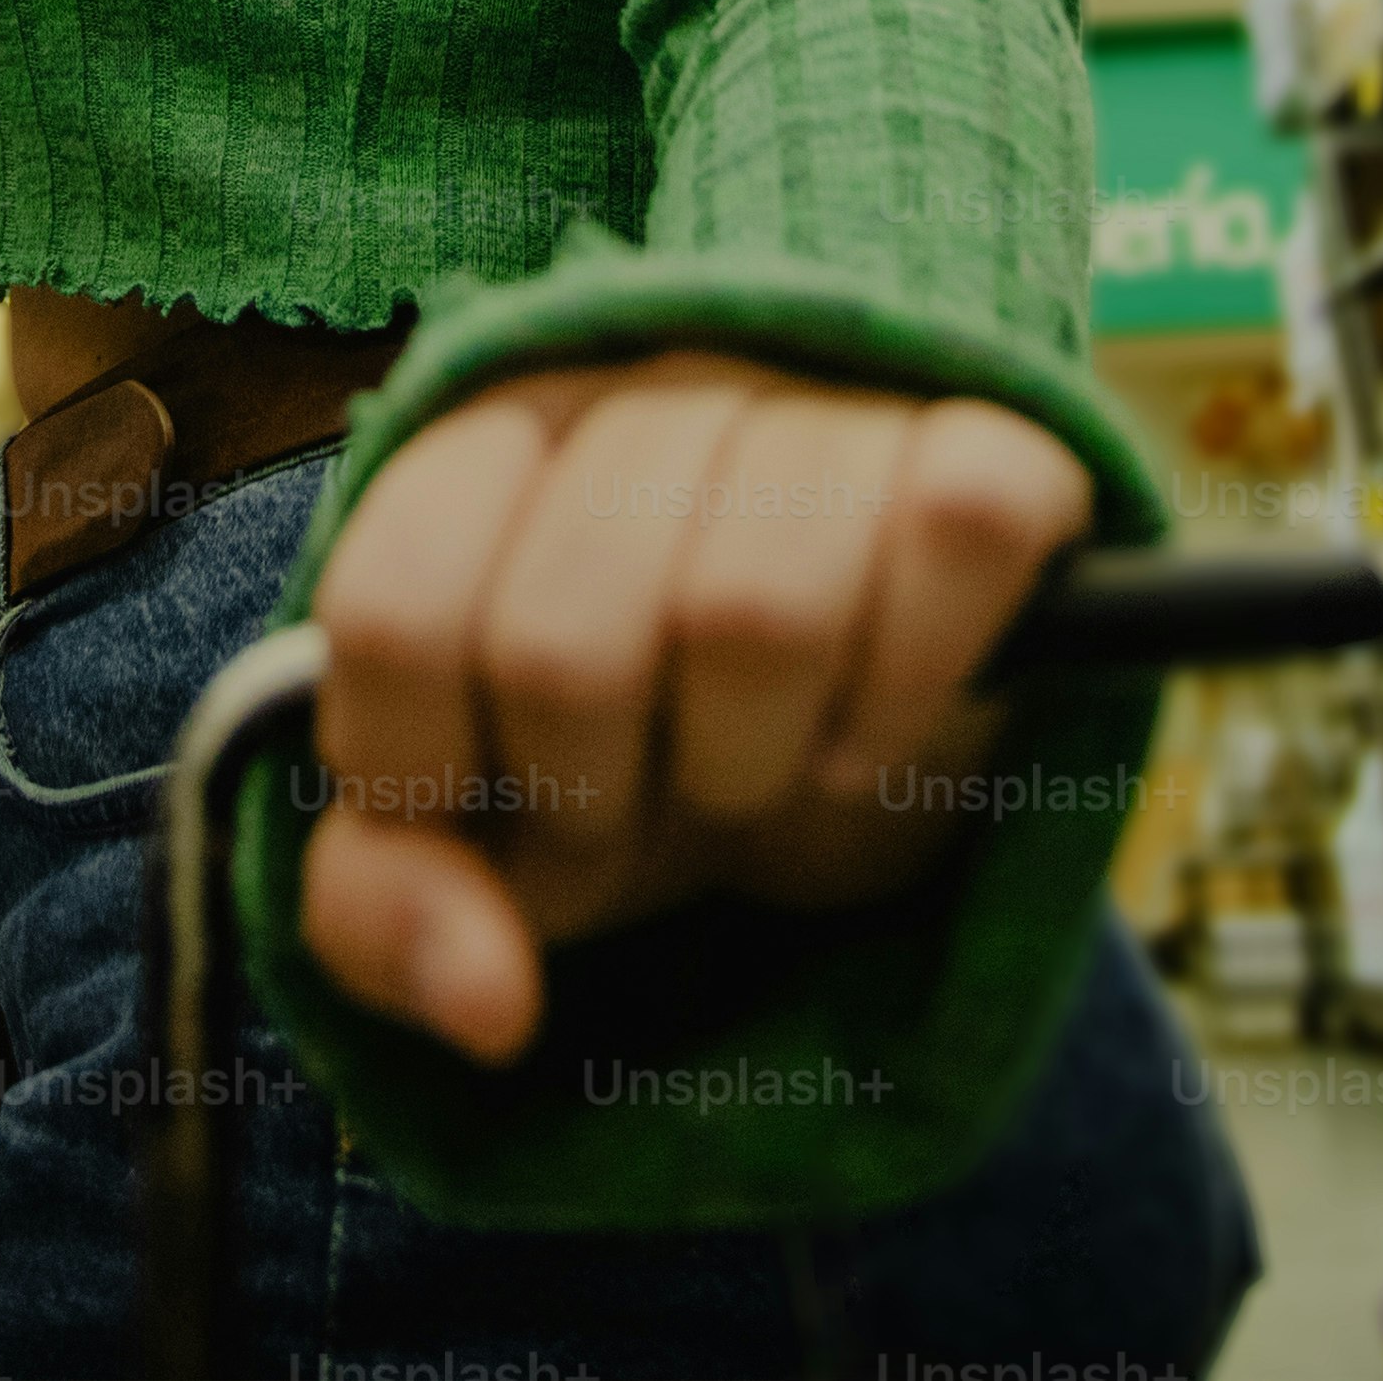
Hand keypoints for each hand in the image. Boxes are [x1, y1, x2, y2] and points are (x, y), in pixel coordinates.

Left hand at [295, 348, 1096, 1062]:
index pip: (392, 611)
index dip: (429, 768)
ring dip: (748, 764)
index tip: (492, 797)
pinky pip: (955, 532)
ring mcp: (826, 397)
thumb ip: (389, 906)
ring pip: (751, 613)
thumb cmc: (641, 758)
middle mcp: (652, 378)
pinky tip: (875, 726)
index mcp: (485, 442)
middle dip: (595, 791)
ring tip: (759, 762)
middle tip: (645, 791)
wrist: (862, 740)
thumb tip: (491, 1003)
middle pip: (563, 643)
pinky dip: (906, 691)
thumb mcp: (485, 833)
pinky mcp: (993, 440)